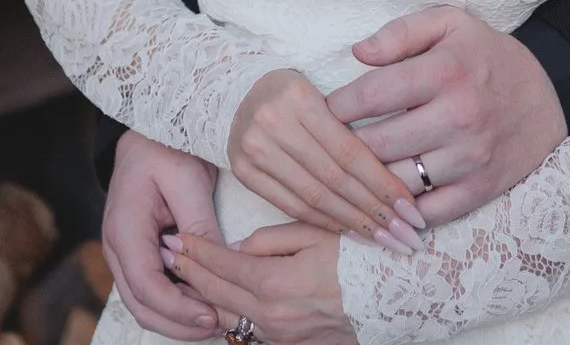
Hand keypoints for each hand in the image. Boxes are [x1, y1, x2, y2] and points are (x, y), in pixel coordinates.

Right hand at [101, 130, 223, 338]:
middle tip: (217, 326)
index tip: (210, 316)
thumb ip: (199, 225)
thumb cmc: (166, 147)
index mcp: (124, 228)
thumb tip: (221, 266)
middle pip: (141, 304)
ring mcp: (123, 252)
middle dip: (178, 324)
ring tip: (215, 320)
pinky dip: (174, 303)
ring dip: (176, 319)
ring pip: (143, 303)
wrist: (147, 132)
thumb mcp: (188, 180)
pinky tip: (202, 303)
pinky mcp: (137, 253)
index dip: (177, 308)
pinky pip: (150, 289)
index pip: (145, 285)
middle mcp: (116, 246)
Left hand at [166, 222, 354, 344]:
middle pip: (216, 294)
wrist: (400, 299)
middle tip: (168, 255)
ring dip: (205, 297)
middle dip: (188, 273)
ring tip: (186, 279)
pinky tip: (221, 302)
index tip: (176, 239)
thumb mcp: (318, 234)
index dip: (195, 251)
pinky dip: (231, 315)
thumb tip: (241, 247)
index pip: (222, 265)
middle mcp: (271, 316)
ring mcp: (280, 337)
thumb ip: (272, 238)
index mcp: (274, 283)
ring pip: (228, 318)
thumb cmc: (363, 260)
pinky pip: (251, 332)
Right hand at [230, 69, 425, 248]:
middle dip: (374, 211)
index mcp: (301, 98)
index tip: (411, 208)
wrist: (239, 94)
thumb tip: (397, 175)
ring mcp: (254, 149)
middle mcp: (274, 123)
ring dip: (352, 223)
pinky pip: (289, 205)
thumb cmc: (296, 95)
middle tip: (405, 234)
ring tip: (384, 239)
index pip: (350, 151)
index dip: (383, 183)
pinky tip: (348, 231)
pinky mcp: (242, 172)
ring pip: (313, 197)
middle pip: (334, 178)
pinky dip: (322, 222)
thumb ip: (352, 127)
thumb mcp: (324, 95)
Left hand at [326, 6, 566, 224]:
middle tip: (327, 145)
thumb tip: (357, 53)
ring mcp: (470, 159)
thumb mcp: (451, 25)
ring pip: (396, 182)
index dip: (337, 106)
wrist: (549, 99)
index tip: (325, 110)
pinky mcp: (479, 190)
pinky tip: (382, 198)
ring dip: (367, 179)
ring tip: (350, 170)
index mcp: (447, 71)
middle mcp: (459, 117)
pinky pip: (426, 212)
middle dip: (344, 146)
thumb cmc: (487, 58)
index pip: (372, 95)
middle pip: (377, 144)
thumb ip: (401, 33)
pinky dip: (399, 210)